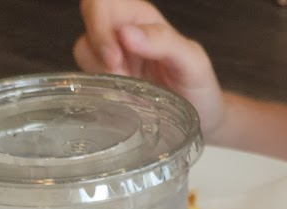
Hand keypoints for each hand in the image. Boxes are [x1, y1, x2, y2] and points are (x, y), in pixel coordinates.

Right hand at [74, 0, 226, 141]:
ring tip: (128, 90)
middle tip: (118, 76)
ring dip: (100, 73)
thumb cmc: (199, 86)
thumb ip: (164, 42)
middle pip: (88, 19)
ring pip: (84, 50)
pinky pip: (89, 78)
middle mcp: (123, 31)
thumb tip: (126, 33)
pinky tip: (123, 98)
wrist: (202, 119)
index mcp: (141, 17)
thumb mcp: (192, 62)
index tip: (114, 59)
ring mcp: (114, 56)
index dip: (99, 25)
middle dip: (96, 48)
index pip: (103, 2)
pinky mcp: (109, 82)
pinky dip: (100, 89)